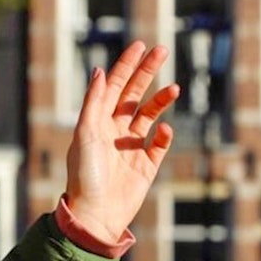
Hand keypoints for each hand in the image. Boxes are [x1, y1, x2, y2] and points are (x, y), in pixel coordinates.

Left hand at [65, 41, 179, 243]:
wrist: (96, 215)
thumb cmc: (85, 175)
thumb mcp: (85, 134)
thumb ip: (94, 102)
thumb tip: (101, 70)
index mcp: (97, 120)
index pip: (115, 85)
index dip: (127, 64)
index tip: (140, 45)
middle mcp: (114, 130)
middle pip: (134, 94)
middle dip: (148, 72)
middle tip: (163, 50)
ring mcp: (131, 147)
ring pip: (150, 115)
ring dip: (161, 100)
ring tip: (175, 88)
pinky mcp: (146, 167)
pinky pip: (159, 145)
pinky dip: (165, 135)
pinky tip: (166, 129)